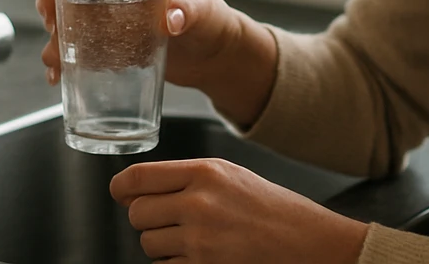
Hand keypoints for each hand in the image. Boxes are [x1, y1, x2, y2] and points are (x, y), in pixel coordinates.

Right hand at [35, 0, 277, 126]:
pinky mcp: (110, 44)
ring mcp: (110, 17)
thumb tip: (173, 18)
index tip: (57, 2)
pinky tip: (63, 77)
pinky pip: (80, 48)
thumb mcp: (203, 9)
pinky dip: (67, 61)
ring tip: (57, 68)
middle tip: (55, 40)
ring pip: (70, 22)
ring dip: (57, 43)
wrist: (215, 57)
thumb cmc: (212, 20)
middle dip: (54, 15)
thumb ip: (188, 9)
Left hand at [110, 158, 368, 263]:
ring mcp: (201, 241)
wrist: (308, 243)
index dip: (121, 187)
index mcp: (205, 172)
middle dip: (147, 219)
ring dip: (161, 245)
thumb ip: (186, 178)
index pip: (138, 177)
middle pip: (137, 214)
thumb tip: (137, 188)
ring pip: (148, 244)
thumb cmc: (271, 208)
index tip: (120, 192)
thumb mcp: (230, 175)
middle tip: (169, 221)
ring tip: (192, 239)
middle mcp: (199, 204)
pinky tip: (200, 256)